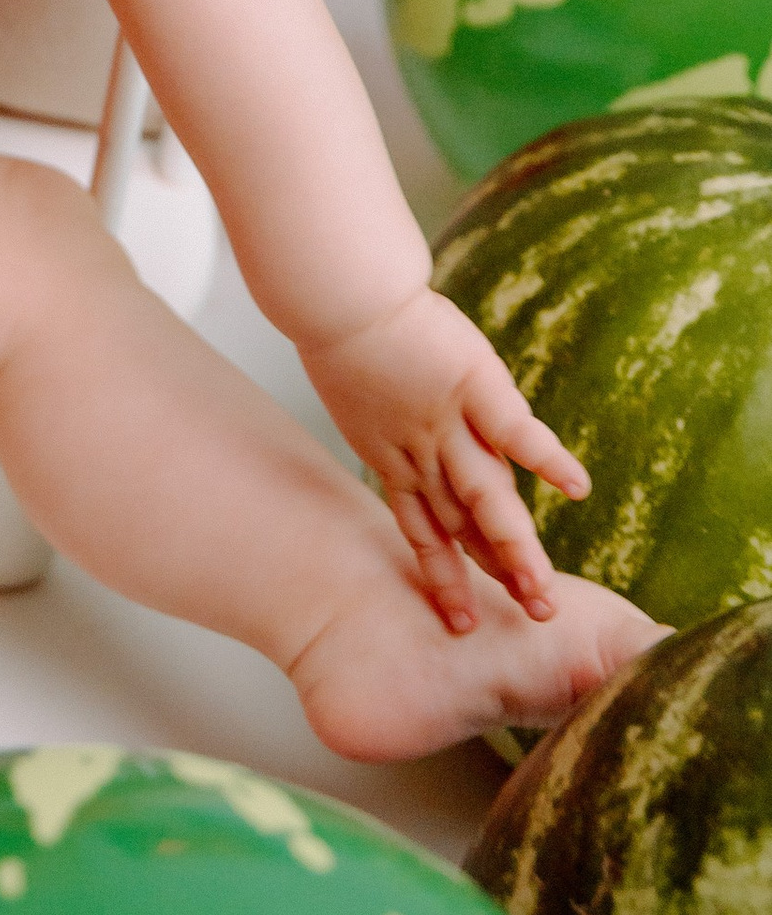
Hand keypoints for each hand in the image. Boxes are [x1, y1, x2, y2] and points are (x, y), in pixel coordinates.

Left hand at [301, 285, 589, 630]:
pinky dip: (546, 458)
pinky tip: (577, 488)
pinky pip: (515, 430)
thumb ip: (383, 419)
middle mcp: (426, 452)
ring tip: (541, 591)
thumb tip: (399, 430)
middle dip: (499, 571)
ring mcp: (448, 424)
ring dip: (516, 545)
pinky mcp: (471, 386)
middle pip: (466, 523)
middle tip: (535, 615)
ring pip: (487, 495)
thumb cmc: (344, 329)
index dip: (446, 575)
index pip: (429, 530)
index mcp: (398, 458)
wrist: (337, 294)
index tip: (464, 621)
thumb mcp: (354, 389)